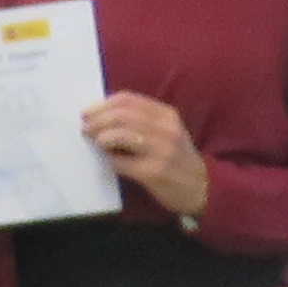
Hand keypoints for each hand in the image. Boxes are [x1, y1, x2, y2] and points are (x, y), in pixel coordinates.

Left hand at [83, 89, 209, 219]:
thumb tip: (101, 115)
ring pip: (120, 135)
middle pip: (121, 115)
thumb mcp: (167, 131)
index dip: (102, 105)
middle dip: (97, 121)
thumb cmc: (177, 157)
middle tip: (86, 129)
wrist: (202, 187)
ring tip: (96, 143)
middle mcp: (166, 129)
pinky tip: (109, 162)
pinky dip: (110, 160)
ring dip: (101, 138)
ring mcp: (161, 151)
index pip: (128, 99)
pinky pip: (121, 162)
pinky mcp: (154, 172)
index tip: (87, 113)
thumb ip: (142, 120)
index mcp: (167, 115)